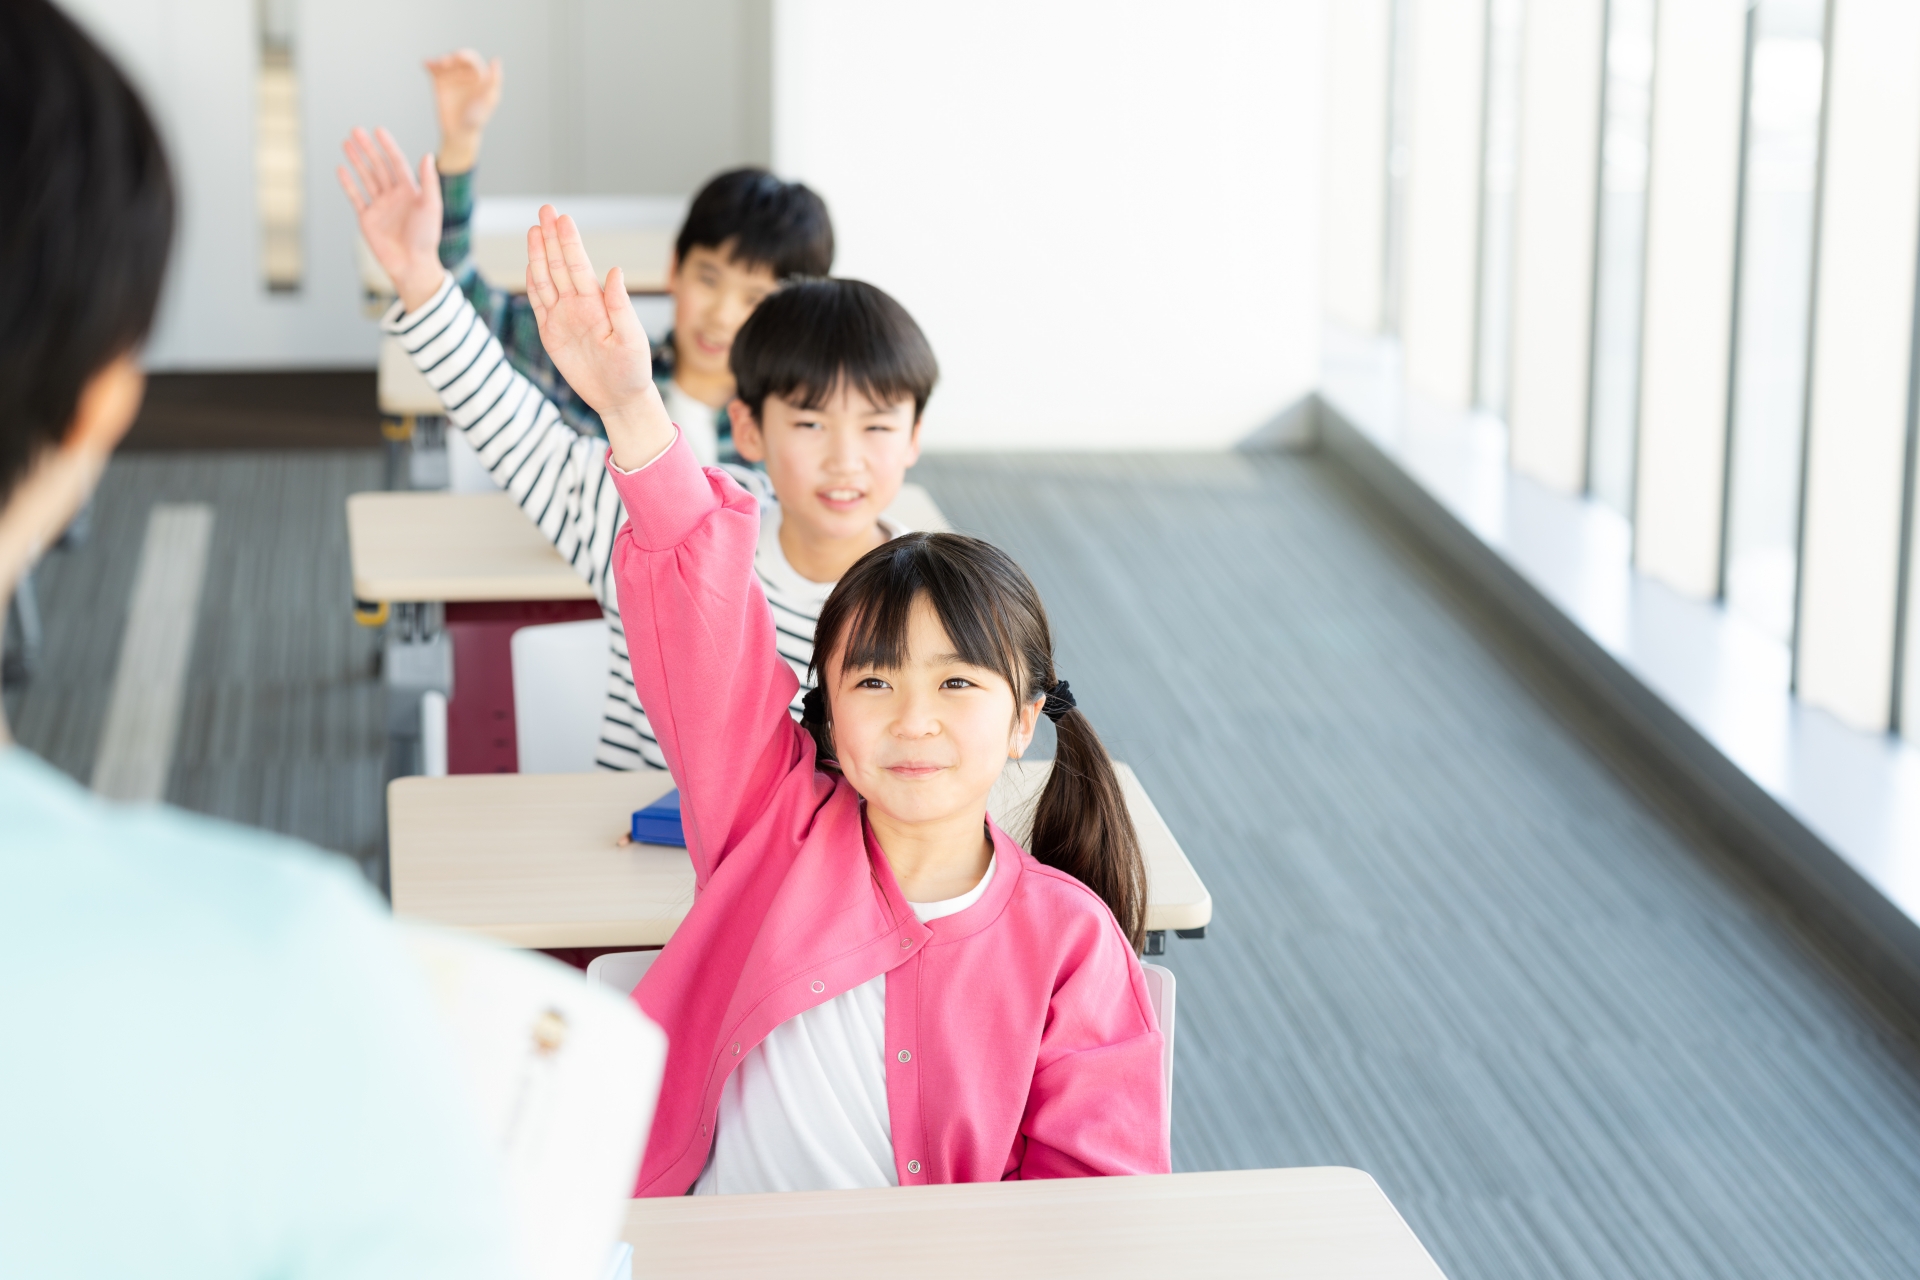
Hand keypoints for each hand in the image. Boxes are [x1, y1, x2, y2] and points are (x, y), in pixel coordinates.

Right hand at [337, 127, 445, 312]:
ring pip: (366, 177)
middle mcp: (394, 196)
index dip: (387, 146)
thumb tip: (428, 155)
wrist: (412, 264)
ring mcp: (379, 206)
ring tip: (346, 143)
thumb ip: (429, 181)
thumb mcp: (431, 206)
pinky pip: (356, 197)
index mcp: (410, 191)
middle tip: (355, 130)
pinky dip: (348, 183)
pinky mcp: (367, 218)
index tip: (378, 130)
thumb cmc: (426, 237)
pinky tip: (341, 169)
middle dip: (367, 148)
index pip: (396, 162)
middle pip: (378, 166)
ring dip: (356, 160)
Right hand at [425, 50, 502, 172]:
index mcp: (479, 75)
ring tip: (435, 64)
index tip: (457, 57)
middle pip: (456, 58)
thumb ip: (493, 81)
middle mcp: (465, 73)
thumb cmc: (478, 118)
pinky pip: (434, 70)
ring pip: (444, 62)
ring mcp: (452, 77)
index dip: (464, 56)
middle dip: (451, 57)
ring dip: (439, 60)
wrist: (460, 133)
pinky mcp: (439, 82)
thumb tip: (495, 60)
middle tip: (445, 62)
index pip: (471, 60)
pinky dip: (429, 64)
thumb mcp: (488, 100)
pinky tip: (425, 63)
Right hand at [525, 205, 673, 469]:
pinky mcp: (551, 334)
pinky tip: (530, 265)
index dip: (569, 241)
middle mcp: (579, 305)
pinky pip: (539, 305)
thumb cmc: (632, 369)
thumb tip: (614, 271)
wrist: (619, 398)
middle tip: (544, 209)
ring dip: (539, 256)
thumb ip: (620, 305)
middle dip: (552, 237)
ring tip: (534, 230)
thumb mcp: (631, 338)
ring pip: (546, 280)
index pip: (579, 264)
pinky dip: (533, 285)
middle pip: (560, 265)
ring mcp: (563, 317)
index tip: (562, 217)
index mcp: (598, 302)